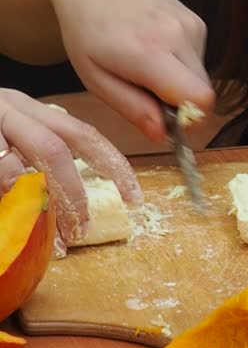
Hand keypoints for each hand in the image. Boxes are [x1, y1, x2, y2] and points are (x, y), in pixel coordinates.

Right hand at [0, 89, 141, 254]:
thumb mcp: (9, 133)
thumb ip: (36, 155)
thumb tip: (72, 201)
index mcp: (28, 108)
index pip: (83, 134)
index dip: (113, 165)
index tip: (134, 197)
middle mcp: (7, 108)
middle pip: (55, 149)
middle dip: (73, 193)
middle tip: (82, 229)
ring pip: (15, 169)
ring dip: (35, 207)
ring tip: (50, 239)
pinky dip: (7, 197)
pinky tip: (14, 224)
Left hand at [43, 0, 215, 143]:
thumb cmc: (85, 32)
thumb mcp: (96, 79)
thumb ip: (132, 108)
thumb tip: (163, 134)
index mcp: (149, 52)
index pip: (200, 98)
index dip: (188, 117)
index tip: (167, 119)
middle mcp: (178, 35)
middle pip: (203, 92)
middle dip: (181, 101)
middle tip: (147, 92)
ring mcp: (191, 24)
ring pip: (201, 76)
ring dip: (179, 81)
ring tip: (146, 64)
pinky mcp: (197, 20)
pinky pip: (199, 58)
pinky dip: (181, 63)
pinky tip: (156, 47)